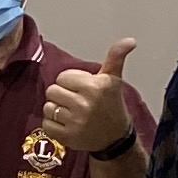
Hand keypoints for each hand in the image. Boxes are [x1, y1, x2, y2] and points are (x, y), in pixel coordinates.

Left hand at [41, 40, 137, 160]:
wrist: (116, 137)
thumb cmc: (112, 104)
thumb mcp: (114, 78)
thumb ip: (116, 56)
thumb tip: (130, 40)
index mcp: (95, 87)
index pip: (62, 77)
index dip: (69, 82)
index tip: (81, 88)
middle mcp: (85, 104)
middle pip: (52, 91)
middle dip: (61, 94)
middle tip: (74, 100)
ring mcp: (76, 122)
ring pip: (48, 108)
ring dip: (56, 110)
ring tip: (70, 112)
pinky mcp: (68, 137)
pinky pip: (46, 125)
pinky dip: (53, 125)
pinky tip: (66, 124)